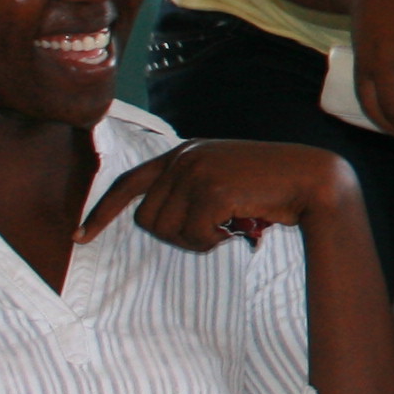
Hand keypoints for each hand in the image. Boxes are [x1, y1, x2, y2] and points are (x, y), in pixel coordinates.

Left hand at [82, 140, 353, 251]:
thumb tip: (160, 220)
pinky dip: (214, 241)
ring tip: (228, 225)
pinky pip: (193, 235)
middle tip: (214, 229)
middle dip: (177, 234)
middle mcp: (184, 157)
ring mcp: (196, 171)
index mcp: (184, 152)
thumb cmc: (272, 187)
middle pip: (148, 219)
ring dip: (197, 239)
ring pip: (167, 230)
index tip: (81, 235)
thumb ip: (192, 187)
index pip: (129, 183)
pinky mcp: (211, 189)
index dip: (102, 212)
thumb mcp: (224, 179)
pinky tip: (238, 227)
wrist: (313, 179)